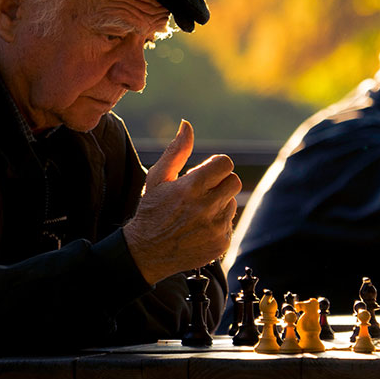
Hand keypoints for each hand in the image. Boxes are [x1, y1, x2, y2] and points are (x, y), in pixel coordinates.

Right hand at [122, 120, 241, 283]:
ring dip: (219, 203)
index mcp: (190, 187)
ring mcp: (216, 227)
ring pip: (232, 202)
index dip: (215, 166)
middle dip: (220, 182)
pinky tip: (199, 227)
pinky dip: (218, 223)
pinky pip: (230, 223)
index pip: (225, 163)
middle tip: (202, 191)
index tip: (203, 174)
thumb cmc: (151, 211)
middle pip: (234, 181)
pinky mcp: (221, 243)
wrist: (146, 253)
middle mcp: (206, 207)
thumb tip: (187, 125)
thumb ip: (176, 151)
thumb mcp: (158, 178)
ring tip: (197, 212)